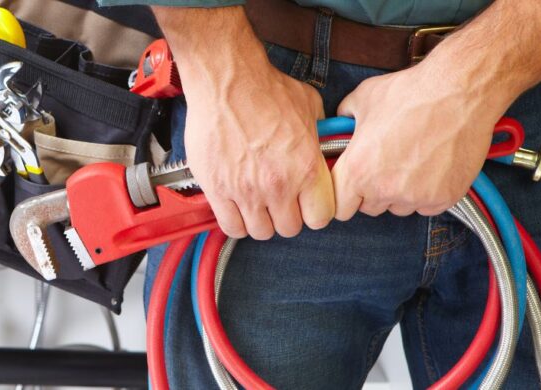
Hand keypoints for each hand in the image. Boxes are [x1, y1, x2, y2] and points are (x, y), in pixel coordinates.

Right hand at [184, 64, 333, 238]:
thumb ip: (319, 134)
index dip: (315, 212)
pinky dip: (235, 222)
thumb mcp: (309, 107)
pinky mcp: (218, 189)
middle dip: (287, 216)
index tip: (307, 204)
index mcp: (306, 168)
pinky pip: (231, 226)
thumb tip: (322, 143)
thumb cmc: (264, 88)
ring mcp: (246, 190)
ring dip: (261, 221)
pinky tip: (236, 207)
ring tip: (256, 204)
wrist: (226, 80)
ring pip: (260, 232)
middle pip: (289, 228)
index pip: (320, 217)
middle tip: (279, 202)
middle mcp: (278, 185)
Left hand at [332, 63, 513, 218]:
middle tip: (387, 164)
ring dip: (401, 193)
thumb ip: (345, 117)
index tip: (353, 186)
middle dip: (373, 191)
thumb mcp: (363, 98)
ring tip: (412, 161)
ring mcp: (416, 197)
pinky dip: (428, 193)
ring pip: (399, 207)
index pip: (340, 207)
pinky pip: (427, 206)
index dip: (345, 196)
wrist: (459, 92)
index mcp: (357, 170)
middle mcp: (384, 189)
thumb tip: (340, 124)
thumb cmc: (411, 93)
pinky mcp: (444, 198)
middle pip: (369, 207)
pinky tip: (433, 167)